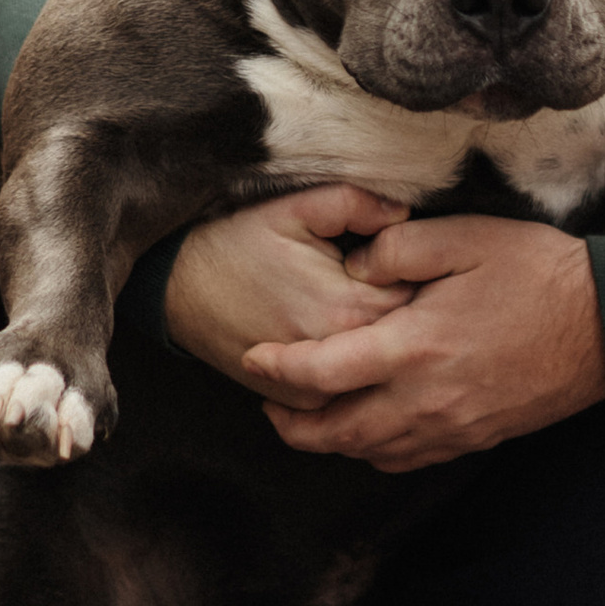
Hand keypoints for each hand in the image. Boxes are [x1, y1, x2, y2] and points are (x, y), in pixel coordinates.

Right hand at [163, 184, 417, 386]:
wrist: (178, 287)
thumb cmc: (237, 241)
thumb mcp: (295, 207)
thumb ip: (355, 203)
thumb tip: (405, 213)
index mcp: (346, 306)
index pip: (422, 299)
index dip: (425, 277)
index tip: (421, 261)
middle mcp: (337, 356)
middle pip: (409, 342)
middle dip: (417, 316)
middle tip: (413, 287)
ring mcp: (317, 389)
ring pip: (383, 376)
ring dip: (391, 350)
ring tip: (394, 320)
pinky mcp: (300, 402)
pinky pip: (353, 397)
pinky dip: (363, 376)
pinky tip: (361, 347)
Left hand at [241, 217, 604, 472]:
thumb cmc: (536, 272)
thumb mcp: (461, 237)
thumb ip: (395, 249)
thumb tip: (352, 268)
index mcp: (415, 346)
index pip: (323, 372)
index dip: (278, 368)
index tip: (251, 358)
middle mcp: (427, 399)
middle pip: (337, 432)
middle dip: (291, 424)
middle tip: (265, 403)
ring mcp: (453, 425)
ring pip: (370, 452)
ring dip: (331, 441)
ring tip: (308, 416)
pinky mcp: (475, 437)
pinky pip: (408, 457)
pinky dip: (375, 449)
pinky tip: (369, 428)